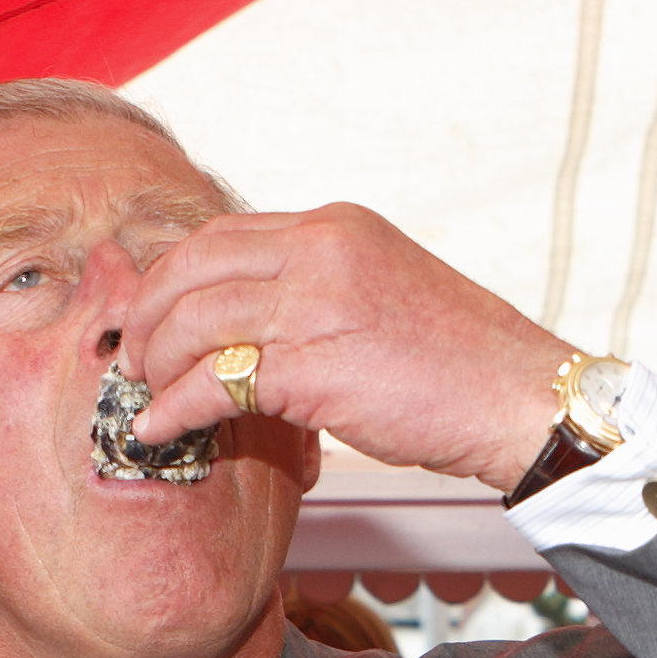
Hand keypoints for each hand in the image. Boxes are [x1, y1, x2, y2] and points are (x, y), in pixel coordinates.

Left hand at [119, 207, 570, 490]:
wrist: (520, 400)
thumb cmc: (466, 367)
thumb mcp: (390, 295)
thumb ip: (329, 293)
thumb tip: (273, 326)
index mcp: (337, 228)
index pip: (226, 235)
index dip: (177, 275)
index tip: (158, 313)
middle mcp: (320, 251)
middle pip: (194, 266)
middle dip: (151, 314)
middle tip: (136, 357)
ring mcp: (314, 305)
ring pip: (194, 320)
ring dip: (156, 363)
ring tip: (144, 396)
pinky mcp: (311, 367)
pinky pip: (214, 381)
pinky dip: (176, 408)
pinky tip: (160, 429)